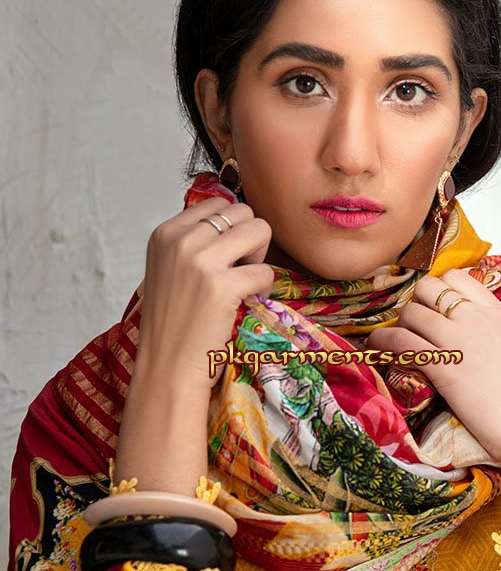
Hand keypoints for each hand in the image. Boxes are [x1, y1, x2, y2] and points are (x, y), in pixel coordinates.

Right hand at [135, 196, 274, 388]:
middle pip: (243, 212)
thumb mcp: (168, 269)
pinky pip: (265, 271)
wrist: (166, 368)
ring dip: (260, 258)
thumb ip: (193, 242)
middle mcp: (181, 240)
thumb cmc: (173, 324)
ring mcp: (201, 261)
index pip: (218, 203)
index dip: (231, 229)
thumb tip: (234, 220)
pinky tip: (245, 305)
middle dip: (250, 240)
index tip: (224, 258)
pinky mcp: (222, 286)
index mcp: (166, 233)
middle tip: (238, 271)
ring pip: (260, 230)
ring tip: (244, 284)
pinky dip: (264, 289)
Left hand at [366, 267, 500, 468]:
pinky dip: (383, 342)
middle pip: (429, 288)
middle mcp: (477, 318)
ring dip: (396, 324)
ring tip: (389, 340)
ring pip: (412, 312)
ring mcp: (459, 340)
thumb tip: (485, 327)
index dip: (438, 288)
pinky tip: (376, 348)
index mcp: (498, 313)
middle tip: (413, 326)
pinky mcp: (443, 367)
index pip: (458, 278)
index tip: (431, 305)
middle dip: (415, 303)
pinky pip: (401, 342)